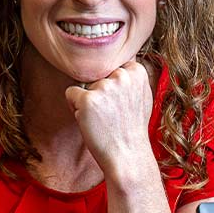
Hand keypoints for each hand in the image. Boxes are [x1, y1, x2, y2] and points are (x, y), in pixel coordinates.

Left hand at [64, 60, 155, 183]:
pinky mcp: (87, 100)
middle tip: (112, 113)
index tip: (122, 103)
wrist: (127, 155)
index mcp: (137, 72)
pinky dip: (75, 107)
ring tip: (103, 119)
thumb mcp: (142, 96)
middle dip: (99, 91)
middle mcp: (121, 76)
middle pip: (97, 74)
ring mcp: (104, 87)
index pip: (112, 65)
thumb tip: (126, 57)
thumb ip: (132, 77)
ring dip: (88, 101)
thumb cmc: (132, 128)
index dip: (113, 85)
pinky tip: (91, 121)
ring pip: (84, 85)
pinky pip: (70, 93)